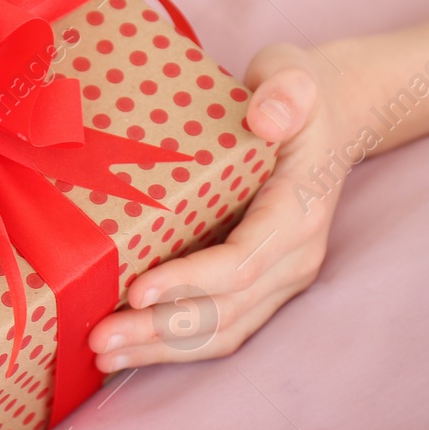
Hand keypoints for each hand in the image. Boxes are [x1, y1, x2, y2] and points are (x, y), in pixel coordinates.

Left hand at [87, 42, 358, 370]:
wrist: (329, 116)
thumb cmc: (298, 95)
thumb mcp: (293, 76)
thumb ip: (285, 93)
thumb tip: (265, 117)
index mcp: (297, 212)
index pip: (241, 262)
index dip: (189, 282)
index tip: (136, 291)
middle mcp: (293, 257)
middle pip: (225, 311)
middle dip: (160, 332)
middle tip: (99, 338)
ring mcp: (279, 277)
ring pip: (222, 330)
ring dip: (161, 349)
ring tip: (103, 353)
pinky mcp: (260, 285)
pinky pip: (219, 326)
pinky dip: (173, 344)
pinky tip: (128, 349)